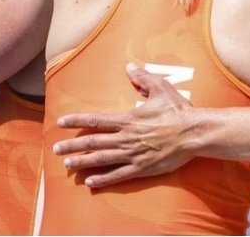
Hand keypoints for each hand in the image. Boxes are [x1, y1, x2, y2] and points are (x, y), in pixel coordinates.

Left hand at [52, 64, 196, 187]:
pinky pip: (119, 175)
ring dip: (83, 162)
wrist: (194, 133)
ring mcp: (133, 154)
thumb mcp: (161, 88)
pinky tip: (91, 182)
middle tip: (55, 149)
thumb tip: (129, 66)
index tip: (60, 122)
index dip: (76, 121)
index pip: (96, 120)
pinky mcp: (142, 168)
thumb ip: (143, 78)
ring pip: (102, 159)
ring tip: (67, 165)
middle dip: (73, 146)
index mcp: (128, 120)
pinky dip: (103, 179)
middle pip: (94, 142)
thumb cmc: (178, 111)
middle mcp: (126, 138)